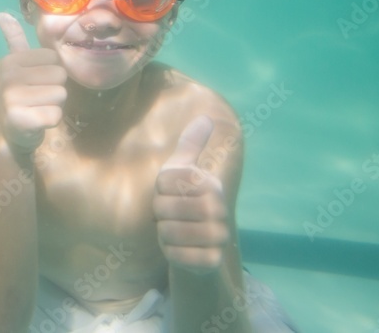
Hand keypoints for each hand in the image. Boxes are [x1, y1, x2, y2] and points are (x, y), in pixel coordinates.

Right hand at [0, 12, 66, 153]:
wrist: (11, 134)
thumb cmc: (21, 96)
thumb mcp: (16, 66)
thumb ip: (12, 39)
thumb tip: (0, 13)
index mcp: (11, 61)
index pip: (54, 59)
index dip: (51, 74)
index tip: (34, 83)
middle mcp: (9, 77)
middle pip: (60, 76)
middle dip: (54, 90)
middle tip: (36, 99)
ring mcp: (12, 99)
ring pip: (61, 95)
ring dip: (53, 106)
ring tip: (36, 109)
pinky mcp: (20, 120)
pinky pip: (55, 115)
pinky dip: (51, 121)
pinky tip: (37, 122)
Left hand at [153, 115, 229, 273]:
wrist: (201, 247)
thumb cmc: (185, 202)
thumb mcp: (183, 171)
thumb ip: (191, 144)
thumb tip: (206, 117)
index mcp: (210, 184)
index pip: (163, 180)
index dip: (160, 190)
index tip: (171, 194)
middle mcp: (218, 208)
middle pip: (162, 207)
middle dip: (160, 214)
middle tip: (171, 216)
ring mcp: (218, 236)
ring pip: (166, 231)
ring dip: (164, 234)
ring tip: (176, 231)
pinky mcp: (210, 261)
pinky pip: (174, 255)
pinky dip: (171, 253)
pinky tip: (182, 250)